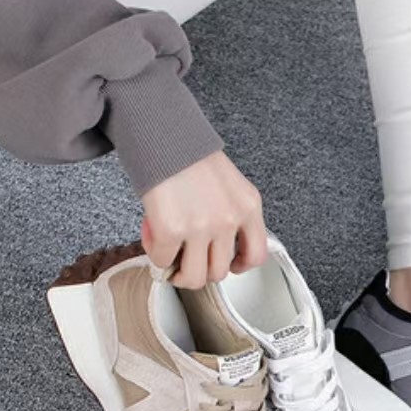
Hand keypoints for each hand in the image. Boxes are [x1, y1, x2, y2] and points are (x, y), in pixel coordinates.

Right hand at [140, 150, 267, 288]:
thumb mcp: (229, 185)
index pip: (257, 255)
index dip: (240, 266)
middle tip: (186, 257)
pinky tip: (153, 238)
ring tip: (169, 255)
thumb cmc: (190, 156)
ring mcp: (202, 227)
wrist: (164, 134)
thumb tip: (218, 248)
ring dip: (178, 272)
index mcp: (248, 207)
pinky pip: (164, 261)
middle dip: (201, 268)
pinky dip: (156, 255)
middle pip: (220, 271)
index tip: (229, 264)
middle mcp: (229, 219)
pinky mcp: (172, 230)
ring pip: (194, 276)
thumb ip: (231, 214)